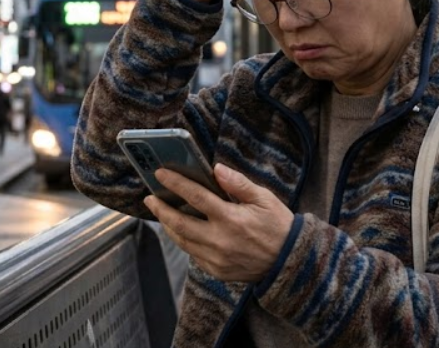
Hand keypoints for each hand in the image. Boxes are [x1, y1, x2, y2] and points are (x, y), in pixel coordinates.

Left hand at [144, 163, 293, 282]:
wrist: (289, 262)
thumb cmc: (278, 226)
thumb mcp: (264, 199)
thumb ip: (238, 183)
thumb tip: (216, 168)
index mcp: (231, 219)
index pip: (195, 197)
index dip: (175, 183)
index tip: (160, 174)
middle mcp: (220, 240)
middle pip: (180, 223)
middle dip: (161, 209)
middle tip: (149, 198)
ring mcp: (216, 259)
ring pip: (183, 241)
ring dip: (169, 226)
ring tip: (162, 213)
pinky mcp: (217, 271)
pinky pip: (194, 254)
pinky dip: (185, 241)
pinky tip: (183, 231)